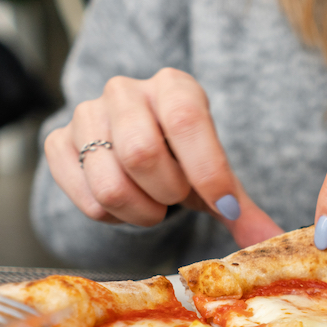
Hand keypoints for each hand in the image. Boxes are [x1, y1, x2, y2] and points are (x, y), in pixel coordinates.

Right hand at [45, 68, 282, 247]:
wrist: (136, 148)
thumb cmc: (183, 160)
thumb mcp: (215, 176)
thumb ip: (240, 207)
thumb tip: (270, 240)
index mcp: (173, 86)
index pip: (185, 120)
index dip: (207, 170)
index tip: (224, 205)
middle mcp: (124, 90)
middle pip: (141, 154)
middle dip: (167, 193)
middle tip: (176, 199)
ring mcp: (85, 114)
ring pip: (110, 184)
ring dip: (141, 212)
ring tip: (153, 204)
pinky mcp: (57, 142)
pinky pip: (85, 199)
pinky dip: (112, 217)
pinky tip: (125, 204)